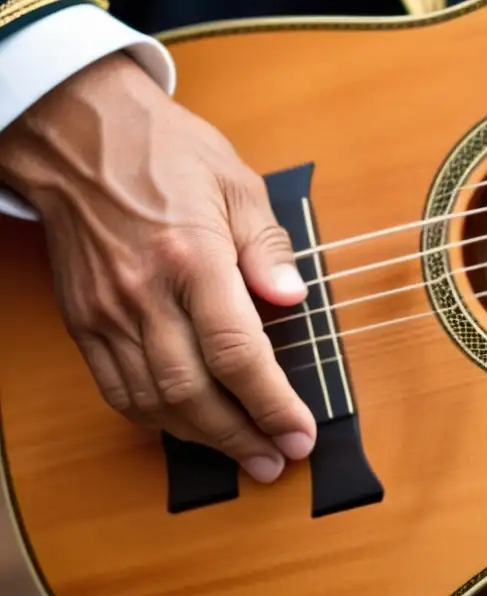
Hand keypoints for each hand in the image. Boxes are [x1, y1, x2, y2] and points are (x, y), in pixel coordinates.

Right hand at [0, 52, 315, 482]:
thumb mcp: (236, 182)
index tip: (300, 432)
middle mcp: (144, 294)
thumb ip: (267, 246)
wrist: (78, 135)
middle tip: (277, 460)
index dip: (272, 403)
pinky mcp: (83, 321)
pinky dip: (154, 419)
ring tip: (243, 455)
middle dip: (242, 436)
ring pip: (154, 401)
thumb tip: (293, 299)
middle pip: (194, 391)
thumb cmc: (166, 152)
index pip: (237, 352)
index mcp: (192, 258)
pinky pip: (116, 389)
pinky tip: (187, 428)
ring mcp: (107, 313)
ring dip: (202, 438)